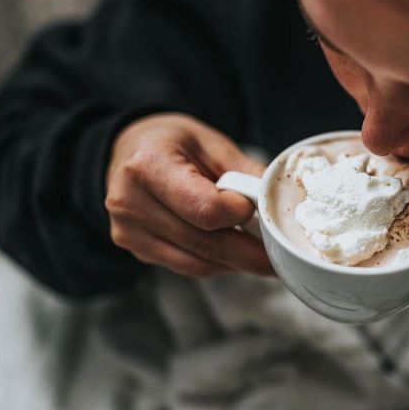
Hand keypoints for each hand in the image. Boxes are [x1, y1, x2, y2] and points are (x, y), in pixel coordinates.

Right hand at [105, 112, 273, 276]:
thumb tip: (276, 199)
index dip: (239, 213)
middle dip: (249, 253)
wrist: (129, 151)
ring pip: (199, 263)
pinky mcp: (136, 249)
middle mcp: (130, 202)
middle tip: (279, 253)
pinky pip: (187, 266)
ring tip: (259, 253)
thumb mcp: (210, 143)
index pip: (206, 209)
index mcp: (148, 166)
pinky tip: (232, 253)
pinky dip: (216, 263)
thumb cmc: (170, 142)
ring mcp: (128, 231)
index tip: (254, 207)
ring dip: (236, 262)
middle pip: (205, 243)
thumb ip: (244, 172)